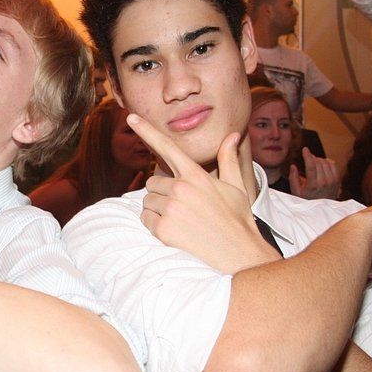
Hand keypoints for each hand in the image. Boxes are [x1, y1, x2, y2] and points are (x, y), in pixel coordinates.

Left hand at [127, 114, 275, 274]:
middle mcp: (180, 188)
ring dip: (157, 210)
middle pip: (153, 182)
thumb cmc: (238, 220)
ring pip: (147, 202)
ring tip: (181, 221)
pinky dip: (154, 226)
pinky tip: (175, 232)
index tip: (131, 117)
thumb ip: (228, 159)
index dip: (147, 130)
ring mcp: (170, 209)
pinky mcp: (163, 229)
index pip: (166, 147)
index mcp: (195, 175)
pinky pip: (146, 220)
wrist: (239, 255)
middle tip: (182, 207)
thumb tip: (232, 134)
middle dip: (162, 192)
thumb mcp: (236, 187)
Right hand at [288, 148, 338, 199]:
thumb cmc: (307, 200)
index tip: (305, 149)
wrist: (321, 210)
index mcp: (313, 185)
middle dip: (312, 157)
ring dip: (319, 159)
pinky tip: (322, 164)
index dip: (307, 155)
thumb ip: (293, 178)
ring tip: (314, 163)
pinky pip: (333, 164)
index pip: (311, 165)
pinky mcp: (337, 180)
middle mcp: (324, 182)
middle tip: (308, 159)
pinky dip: (327, 162)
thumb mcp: (296, 192)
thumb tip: (293, 166)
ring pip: (326, 162)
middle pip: (318, 162)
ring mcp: (332, 181)